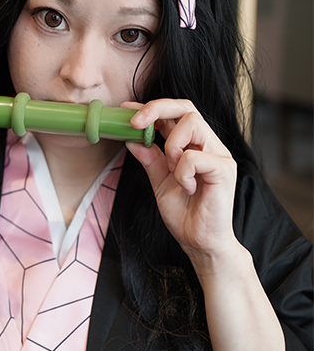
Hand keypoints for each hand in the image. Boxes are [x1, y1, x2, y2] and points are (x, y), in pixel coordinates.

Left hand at [124, 99, 238, 271]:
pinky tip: (188, 188)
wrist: (200, 243)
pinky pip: (195, 157)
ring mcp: (219, 155)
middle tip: (134, 123)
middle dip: (156, 109)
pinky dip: (182, 172)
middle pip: (187, 107)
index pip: (176, 113)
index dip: (151, 108)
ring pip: (192, 123)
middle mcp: (209, 145)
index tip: (126, 111)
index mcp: (194, 146)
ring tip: (172, 170)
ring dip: (171, 145)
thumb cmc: (185, 214)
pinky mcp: (224, 169)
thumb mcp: (160, 182)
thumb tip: (131, 139)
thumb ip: (150, 160)